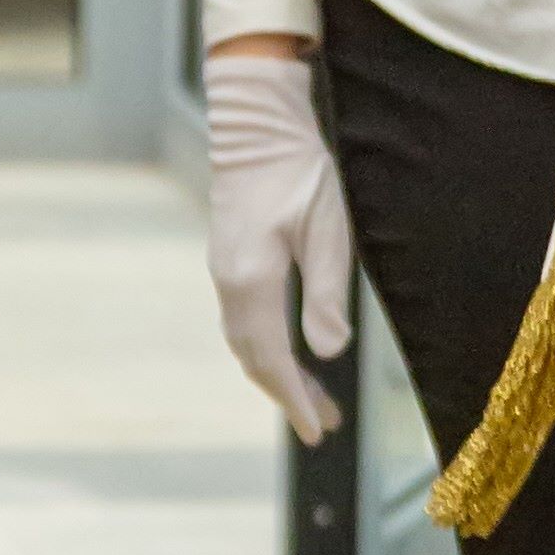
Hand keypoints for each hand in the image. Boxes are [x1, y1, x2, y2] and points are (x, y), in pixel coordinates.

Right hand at [204, 39, 354, 441]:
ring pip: (248, 340)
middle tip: (322, 425)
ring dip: (279, 372)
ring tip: (315, 397)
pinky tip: (292, 351)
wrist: (257, 124)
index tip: (315, 430)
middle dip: (287, 394)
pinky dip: (269, 347)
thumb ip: (326, 291)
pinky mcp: (231, 258)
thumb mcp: (328, 229)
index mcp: (252, 280)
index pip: (271, 358)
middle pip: (254, 357)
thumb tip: (329, 352)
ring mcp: (226, 270)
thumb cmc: (300, 170)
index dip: (293, 398)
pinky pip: (246, 319)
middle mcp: (230, 281)